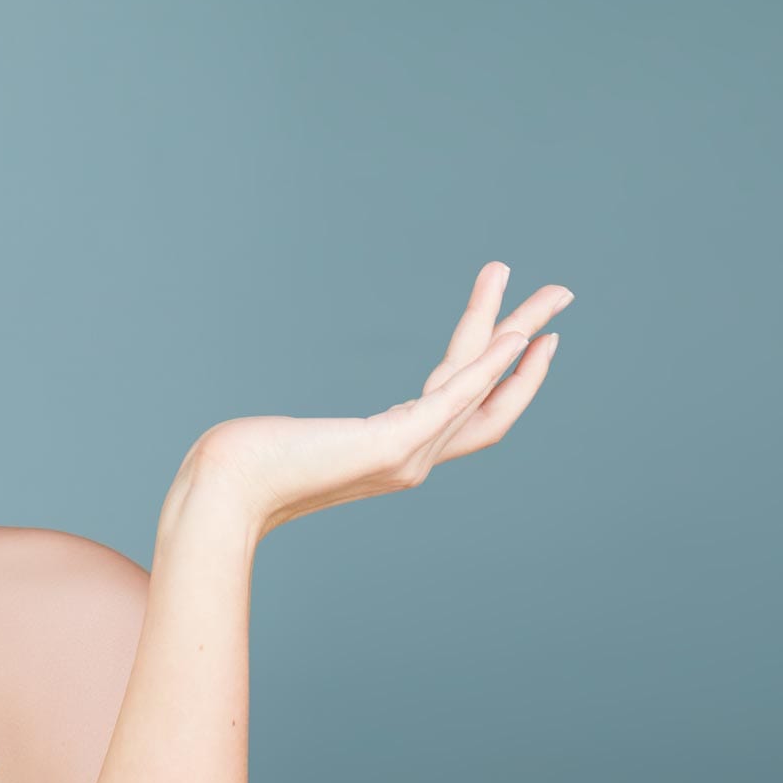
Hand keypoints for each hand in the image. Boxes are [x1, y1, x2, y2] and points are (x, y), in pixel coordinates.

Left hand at [176, 262, 571, 539]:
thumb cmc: (241, 467)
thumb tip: (284, 436)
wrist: (222, 491)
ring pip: (484, 388)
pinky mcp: (392, 445)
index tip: (525, 332)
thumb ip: (308, 442)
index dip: (503, 374)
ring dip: (519, 335)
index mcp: (394, 455)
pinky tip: (515, 336)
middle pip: (492, 397)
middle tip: (561, 292)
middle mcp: (412, 459)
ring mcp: (407, 456)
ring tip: (552, 293)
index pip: (468, 412)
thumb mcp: (288, 443)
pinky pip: (456, 398)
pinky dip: (489, 367)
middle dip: (528, 342)